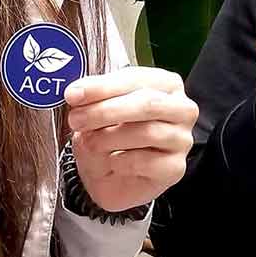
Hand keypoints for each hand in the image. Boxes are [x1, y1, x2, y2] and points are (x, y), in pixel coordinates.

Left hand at [64, 67, 198, 211]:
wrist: (112, 178)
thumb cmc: (110, 137)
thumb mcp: (97, 111)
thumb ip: (92, 99)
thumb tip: (77, 92)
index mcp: (165, 84)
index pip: (136, 78)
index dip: (102, 86)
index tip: (74, 94)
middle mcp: (181, 108)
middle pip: (146, 103)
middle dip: (105, 111)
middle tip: (77, 119)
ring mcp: (181, 139)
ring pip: (147, 132)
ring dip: (109, 138)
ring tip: (89, 142)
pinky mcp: (175, 167)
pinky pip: (146, 162)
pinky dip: (120, 162)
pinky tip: (111, 161)